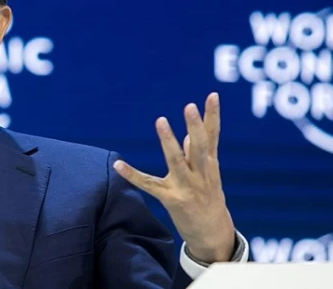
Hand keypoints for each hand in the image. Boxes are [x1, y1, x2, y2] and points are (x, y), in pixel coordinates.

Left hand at [113, 92, 235, 262]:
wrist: (214, 237)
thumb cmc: (209, 201)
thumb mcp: (209, 177)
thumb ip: (198, 156)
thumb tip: (187, 136)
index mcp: (211, 166)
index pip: (212, 136)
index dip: (212, 116)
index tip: (212, 95)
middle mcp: (201, 175)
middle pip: (199, 146)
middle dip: (195, 126)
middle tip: (189, 106)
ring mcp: (186, 187)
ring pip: (176, 161)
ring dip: (169, 141)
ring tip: (161, 121)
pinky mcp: (171, 200)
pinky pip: (149, 185)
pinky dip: (132, 175)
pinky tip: (118, 164)